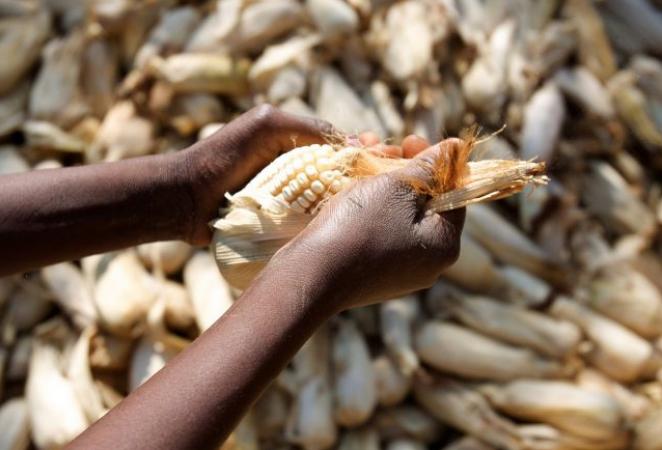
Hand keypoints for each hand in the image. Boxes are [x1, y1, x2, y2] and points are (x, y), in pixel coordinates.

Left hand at [179, 104, 433, 244]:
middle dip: (372, 173)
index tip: (391, 153)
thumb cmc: (224, 155)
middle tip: (398, 176)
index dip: (368, 150)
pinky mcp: (285, 226)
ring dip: (361, 199)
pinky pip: (318, 222)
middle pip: (345, 174)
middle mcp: (298, 173)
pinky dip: (339, 221)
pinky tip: (359, 223)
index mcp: (297, 146)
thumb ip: (307, 127)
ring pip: (336, 199)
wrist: (186, 199)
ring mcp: (292, 201)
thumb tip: (349, 142)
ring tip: (386, 199)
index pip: (342, 146)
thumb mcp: (267, 125)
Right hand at [280, 138, 465, 311]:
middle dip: (405, 171)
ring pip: (401, 216)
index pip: (455, 193)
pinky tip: (352, 191)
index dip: (436, 162)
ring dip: (385, 186)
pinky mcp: (375, 275)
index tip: (410, 141)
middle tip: (381, 149)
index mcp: (445, 244)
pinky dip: (372, 209)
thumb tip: (456, 147)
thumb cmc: (358, 227)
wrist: (310, 274)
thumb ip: (429, 166)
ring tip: (361, 163)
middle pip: (427, 205)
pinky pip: (382, 233)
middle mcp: (430, 264)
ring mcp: (402, 272)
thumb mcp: (397, 187)